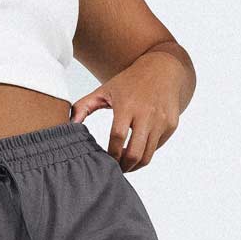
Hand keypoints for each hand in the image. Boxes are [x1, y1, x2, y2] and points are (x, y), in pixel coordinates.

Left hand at [70, 47, 187, 171]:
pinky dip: (146, 153)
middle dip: (123, 166)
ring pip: (147, 155)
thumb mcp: (105, 89)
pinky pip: (156, 147)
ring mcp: (161, 120)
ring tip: (124, 164)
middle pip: (134, 152)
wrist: (162, 69)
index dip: (110, 154)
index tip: (104, 161)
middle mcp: (147, 113)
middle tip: (115, 170)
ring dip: (134, 165)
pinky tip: (137, 150)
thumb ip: (83, 106)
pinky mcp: (171, 124)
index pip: (117, 138)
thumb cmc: (129, 82)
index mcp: (127, 105)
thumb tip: (69, 126)